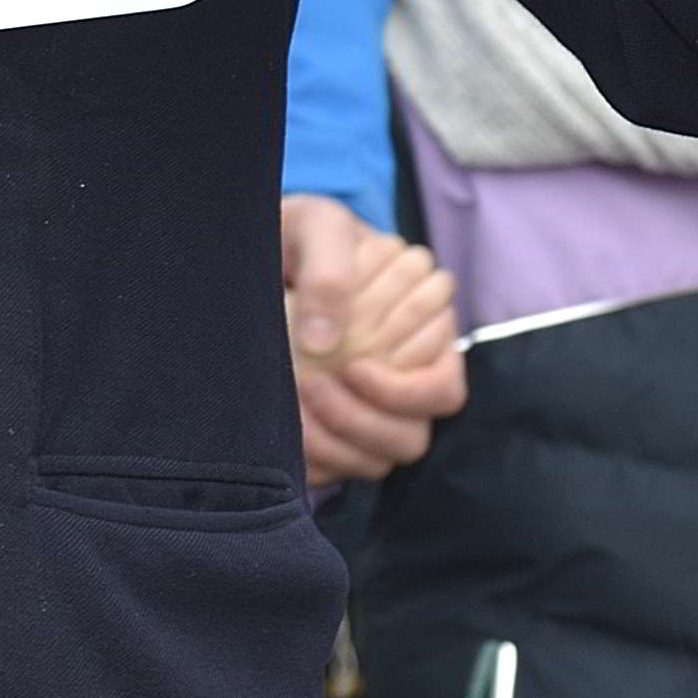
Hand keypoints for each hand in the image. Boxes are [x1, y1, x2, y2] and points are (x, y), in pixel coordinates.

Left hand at [280, 196, 465, 482]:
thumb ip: (329, 270)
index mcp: (423, 335)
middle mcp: (402, 380)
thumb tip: (323, 344)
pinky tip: (277, 433)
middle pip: (412, 436)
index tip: (352, 368)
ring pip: (376, 460)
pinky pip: (334, 470)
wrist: (255, 253)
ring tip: (291, 406)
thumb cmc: (301, 235)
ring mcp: (367, 410)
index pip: (442, 389)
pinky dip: (308, 458)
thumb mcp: (316, 227)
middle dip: (362, 422)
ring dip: (335, 443)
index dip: (404, 392)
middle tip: (310, 386)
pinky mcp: (330, 431)